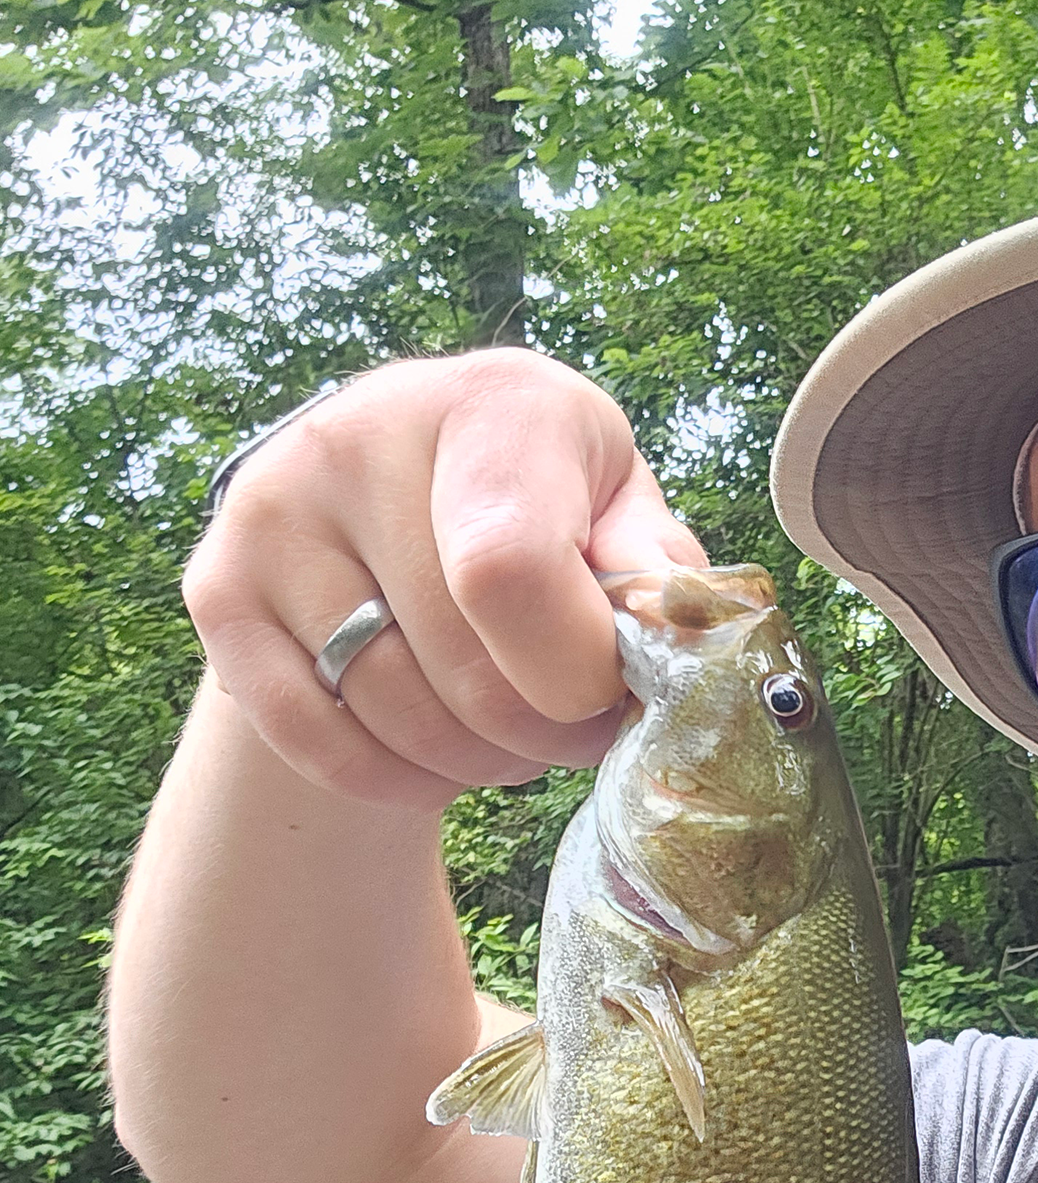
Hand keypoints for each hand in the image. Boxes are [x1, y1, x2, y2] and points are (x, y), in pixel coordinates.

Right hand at [183, 352, 705, 808]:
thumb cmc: (542, 500)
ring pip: (395, 716)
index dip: (572, 671)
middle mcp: (360, 437)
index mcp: (493, 404)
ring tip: (509, 731)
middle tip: (569, 726)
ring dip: (477, 761)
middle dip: (543, 733)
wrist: (395, 487)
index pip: (510, 572)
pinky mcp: (217, 585)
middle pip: (466, 671)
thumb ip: (655, 570)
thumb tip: (674, 638)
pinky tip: (438, 757)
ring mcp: (274, 510)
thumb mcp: (617, 508)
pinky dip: (396, 779)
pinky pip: (315, 743)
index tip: (606, 689)